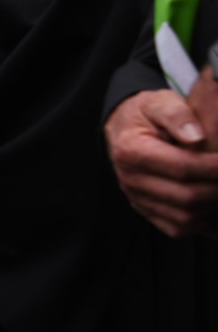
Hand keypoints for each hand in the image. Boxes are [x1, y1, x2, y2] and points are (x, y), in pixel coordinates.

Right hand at [105, 69, 217, 239]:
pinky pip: (178, 229)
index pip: (182, 167)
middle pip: (187, 197)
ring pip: (185, 218)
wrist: (123, 130)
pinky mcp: (146, 211)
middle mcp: (131, 180)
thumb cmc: (144, 115)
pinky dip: (202, 222)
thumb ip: (177, 115)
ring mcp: (138, 199)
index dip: (215, 168)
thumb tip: (196, 137)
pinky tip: (212, 204)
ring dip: (212, 207)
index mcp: (132, 151)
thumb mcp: (158, 102)